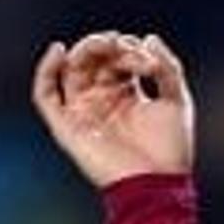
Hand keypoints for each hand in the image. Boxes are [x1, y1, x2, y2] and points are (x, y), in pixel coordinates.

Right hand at [33, 31, 197, 186]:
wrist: (157, 185)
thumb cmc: (170, 150)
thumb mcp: (177, 101)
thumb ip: (167, 68)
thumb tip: (148, 37)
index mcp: (126, 95)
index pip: (118, 59)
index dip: (130, 51)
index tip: (150, 63)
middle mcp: (102, 101)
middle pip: (92, 59)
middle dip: (106, 46)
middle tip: (122, 45)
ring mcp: (82, 112)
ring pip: (70, 69)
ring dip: (85, 50)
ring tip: (105, 44)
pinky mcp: (67, 126)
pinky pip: (45, 94)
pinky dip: (46, 70)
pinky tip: (59, 51)